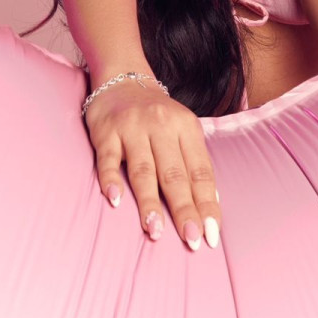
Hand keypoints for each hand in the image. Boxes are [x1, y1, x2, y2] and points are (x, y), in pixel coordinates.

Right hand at [84, 77, 220, 250]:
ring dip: (149, 202)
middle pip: (175, 174)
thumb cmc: (157, 116)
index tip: (212, 234)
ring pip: (144, 170)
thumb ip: (194, 162)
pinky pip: (109, 158)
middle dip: (184, 209)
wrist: (123, 78)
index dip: (207, 204)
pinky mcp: (106, 131)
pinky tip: (115, 199)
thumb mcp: (183, 130)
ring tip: (155, 231)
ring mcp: (132, 128)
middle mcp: (162, 126)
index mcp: (187, 128)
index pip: (201, 172)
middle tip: (191, 239)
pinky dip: (111, 178)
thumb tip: (212, 203)